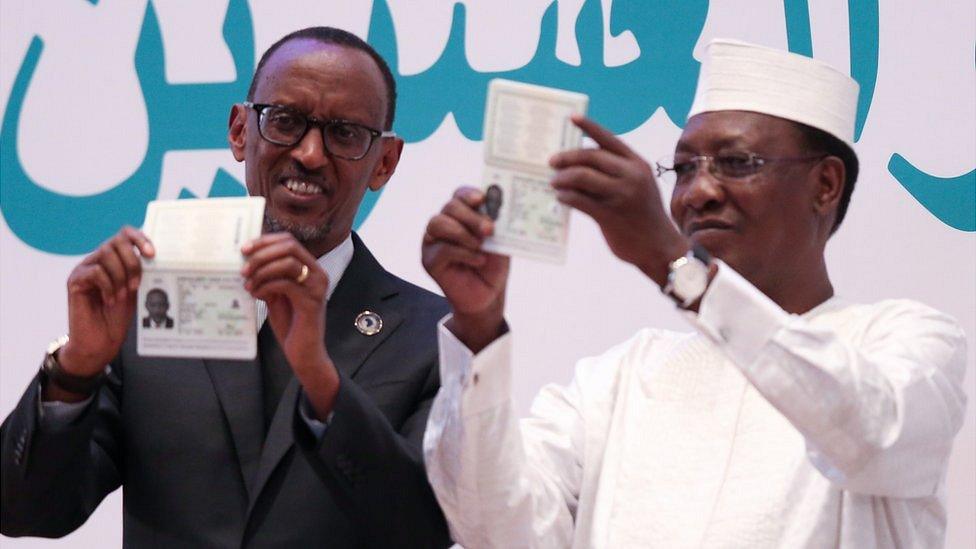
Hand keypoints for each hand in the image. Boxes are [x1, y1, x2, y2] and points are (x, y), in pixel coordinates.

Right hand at [58, 227, 153, 379]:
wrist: (100, 342)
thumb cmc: (117, 317)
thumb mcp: (134, 290)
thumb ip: (140, 271)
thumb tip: (156, 256)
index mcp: (114, 260)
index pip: (125, 235)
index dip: (139, 238)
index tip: (152, 254)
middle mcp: (97, 260)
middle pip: (116, 241)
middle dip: (131, 261)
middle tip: (136, 284)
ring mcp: (84, 269)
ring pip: (105, 253)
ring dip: (120, 275)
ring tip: (123, 295)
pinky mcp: (75, 281)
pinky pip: (95, 272)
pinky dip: (108, 286)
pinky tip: (110, 300)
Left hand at [241, 232, 337, 417]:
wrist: (304, 353)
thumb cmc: (290, 323)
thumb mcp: (275, 294)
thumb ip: (267, 276)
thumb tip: (245, 259)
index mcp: (309, 267)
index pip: (288, 241)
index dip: (265, 240)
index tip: (244, 248)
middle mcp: (317, 273)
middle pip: (289, 246)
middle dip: (262, 253)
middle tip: (243, 266)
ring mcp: (317, 287)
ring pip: (288, 262)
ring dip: (262, 270)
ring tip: (248, 283)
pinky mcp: (312, 302)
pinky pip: (286, 284)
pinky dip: (266, 286)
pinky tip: (256, 295)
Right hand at [422, 187, 509, 352]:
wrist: (488, 294)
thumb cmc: (493, 265)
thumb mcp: (500, 241)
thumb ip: (496, 225)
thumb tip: (494, 211)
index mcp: (462, 214)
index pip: (460, 195)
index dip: (469, 194)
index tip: (482, 199)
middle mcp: (445, 223)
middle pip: (450, 207)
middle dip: (470, 216)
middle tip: (489, 229)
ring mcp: (434, 240)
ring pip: (438, 223)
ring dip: (462, 233)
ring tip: (480, 245)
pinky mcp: (429, 260)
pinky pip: (442, 248)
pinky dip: (463, 253)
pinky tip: (478, 260)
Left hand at [549, 115, 688, 285]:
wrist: (660, 247)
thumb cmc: (645, 215)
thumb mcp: (640, 186)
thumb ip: (618, 172)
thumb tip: (582, 165)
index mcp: (637, 164)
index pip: (609, 140)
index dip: (589, 127)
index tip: (572, 119)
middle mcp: (630, 176)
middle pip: (590, 157)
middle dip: (567, 158)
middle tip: (552, 162)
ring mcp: (620, 195)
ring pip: (582, 177)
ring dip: (563, 178)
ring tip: (554, 182)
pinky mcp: (609, 215)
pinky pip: (579, 200)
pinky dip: (566, 196)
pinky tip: (561, 198)